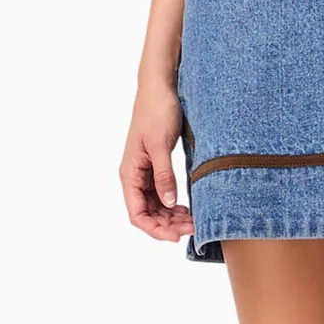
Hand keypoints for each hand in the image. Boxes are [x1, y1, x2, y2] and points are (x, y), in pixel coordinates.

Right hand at [120, 76, 193, 242]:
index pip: (137, 213)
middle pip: (147, 214)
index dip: (155, 229)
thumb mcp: (161, 144)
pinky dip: (173, 205)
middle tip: (193, 228)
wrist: (160, 87)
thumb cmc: (157, 110)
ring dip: (171, 217)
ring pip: (156, 206)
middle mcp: (134, 176)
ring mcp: (145, 173)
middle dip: (167, 225)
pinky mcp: (156, 167)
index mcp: (130, 172)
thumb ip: (164, 175)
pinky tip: (187, 209)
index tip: (176, 236)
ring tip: (193, 221)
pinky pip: (162, 194)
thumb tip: (169, 203)